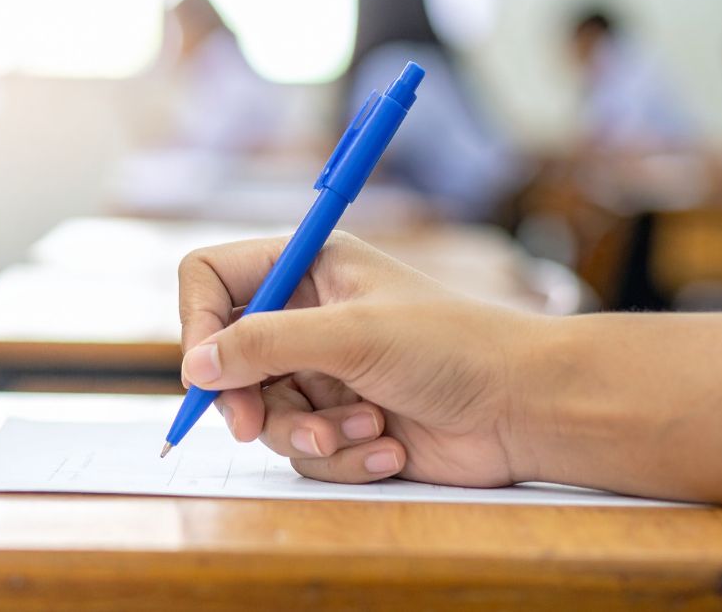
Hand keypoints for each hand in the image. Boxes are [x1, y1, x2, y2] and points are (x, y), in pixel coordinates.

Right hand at [177, 232, 548, 486]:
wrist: (524, 409)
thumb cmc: (454, 348)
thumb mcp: (351, 334)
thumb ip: (265, 344)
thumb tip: (197, 366)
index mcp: (309, 267)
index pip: (214, 278)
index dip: (198, 322)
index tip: (204, 370)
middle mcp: (308, 317)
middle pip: (229, 358)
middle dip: (249, 398)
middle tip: (254, 425)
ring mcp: (323, 372)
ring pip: (264, 413)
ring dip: (310, 431)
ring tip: (363, 428)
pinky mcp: (341, 420)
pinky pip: (305, 448)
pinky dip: (343, 453)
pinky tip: (387, 444)